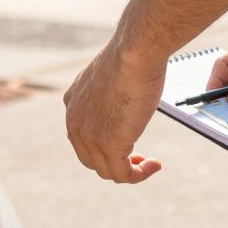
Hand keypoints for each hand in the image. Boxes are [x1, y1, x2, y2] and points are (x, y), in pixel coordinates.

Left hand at [62, 40, 165, 183]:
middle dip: (115, 161)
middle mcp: (74, 122)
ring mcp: (90, 136)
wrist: (135, 52)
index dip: (103, 146)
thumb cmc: (131, 56)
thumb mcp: (111, 74)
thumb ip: (110, 91)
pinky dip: (139, 175)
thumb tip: (122, 101)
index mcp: (72, 103)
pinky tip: (154, 164)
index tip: (127, 142)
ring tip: (150, 163)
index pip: (81, 138)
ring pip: (107, 171)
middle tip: (139, 156)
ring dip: (130, 171)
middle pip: (91, 159)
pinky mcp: (109, 145)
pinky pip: (123, 175)